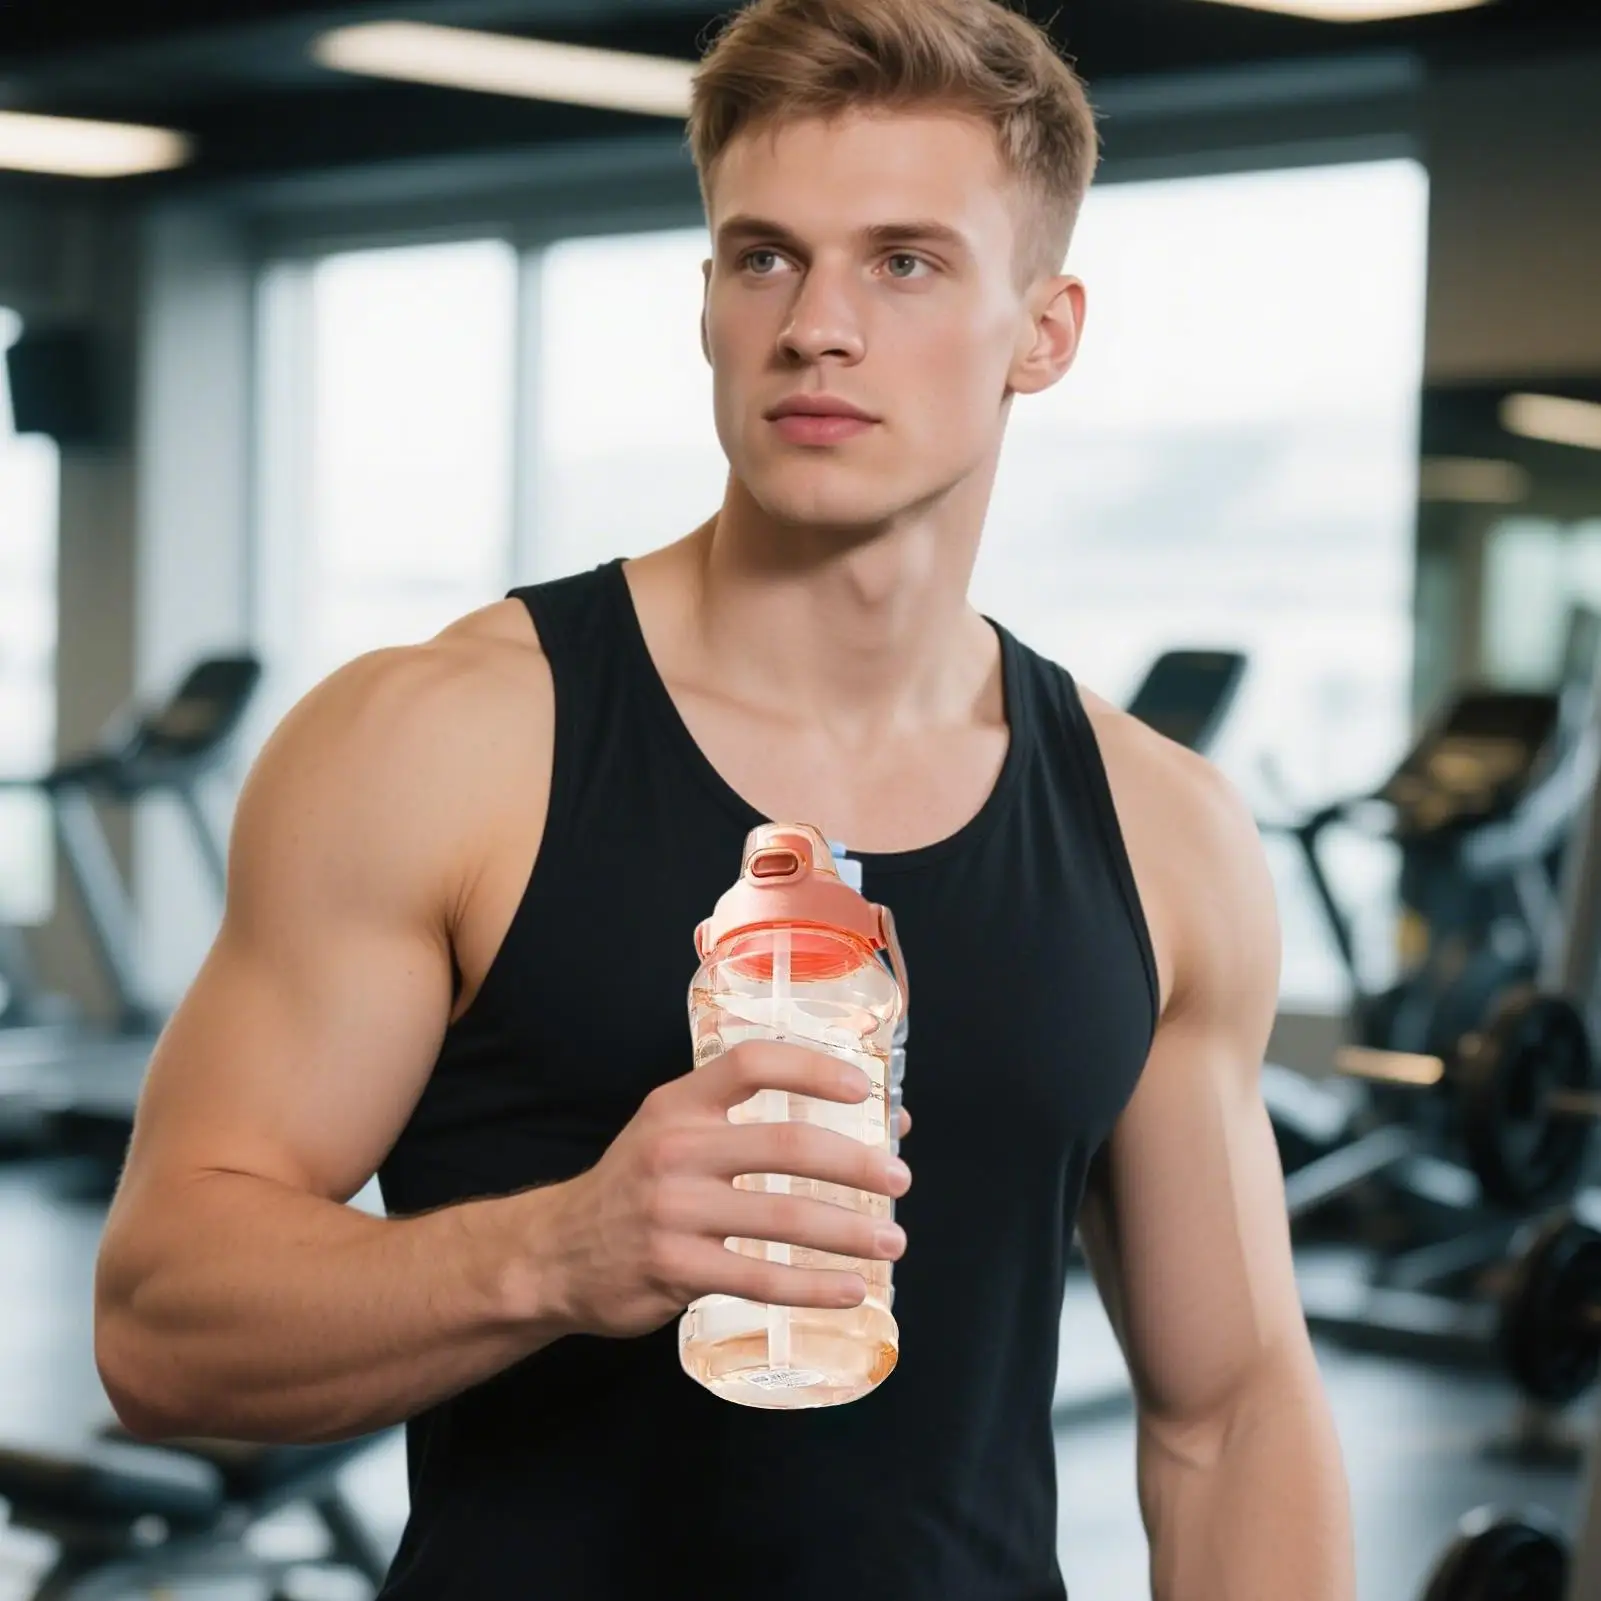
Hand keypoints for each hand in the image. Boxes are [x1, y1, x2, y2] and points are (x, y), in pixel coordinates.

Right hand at [544, 1041, 912, 1340]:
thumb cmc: (639, 1186)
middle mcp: (675, 1149)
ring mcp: (672, 1211)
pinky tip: (850, 1290)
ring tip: (891, 1242)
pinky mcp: (673, 1268)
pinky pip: (759, 1279)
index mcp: (679, 1104)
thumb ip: (752, 1124)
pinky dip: (812, 1286)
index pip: (752, 1064)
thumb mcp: (676, 1134)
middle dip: (854, 1164)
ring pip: (781, 1218)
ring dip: (848, 1231)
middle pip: (784, 1144)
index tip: (863, 1091)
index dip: (813, 1070)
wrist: (556, 1253)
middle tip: (899, 1180)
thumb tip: (874, 1124)